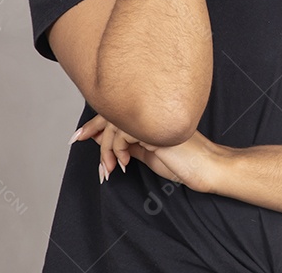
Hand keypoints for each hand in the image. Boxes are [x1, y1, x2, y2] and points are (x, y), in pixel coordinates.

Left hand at [72, 113, 224, 192]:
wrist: (206, 168)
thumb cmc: (182, 162)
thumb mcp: (147, 154)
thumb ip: (127, 144)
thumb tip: (101, 138)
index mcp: (151, 115)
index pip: (120, 112)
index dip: (98, 121)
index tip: (81, 133)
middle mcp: (153, 112)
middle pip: (114, 112)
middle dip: (92, 126)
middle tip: (75, 139)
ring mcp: (155, 118)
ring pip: (116, 124)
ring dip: (106, 150)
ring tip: (109, 169)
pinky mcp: (156, 127)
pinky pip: (124, 134)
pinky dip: (118, 151)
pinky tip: (125, 165)